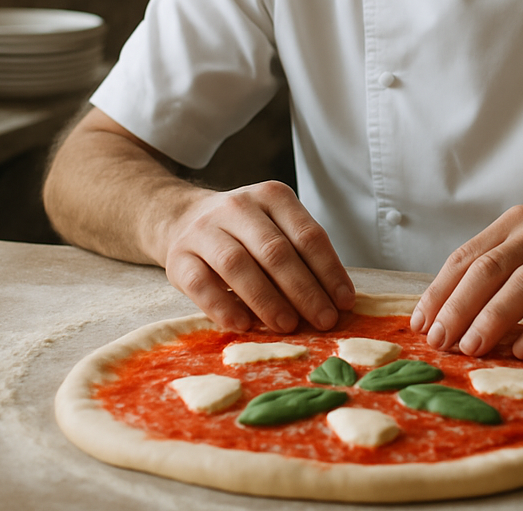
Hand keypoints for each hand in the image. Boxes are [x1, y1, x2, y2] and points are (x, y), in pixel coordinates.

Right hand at [160, 180, 355, 334]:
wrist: (183, 219)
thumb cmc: (245, 232)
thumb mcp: (277, 228)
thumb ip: (302, 256)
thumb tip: (335, 300)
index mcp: (272, 196)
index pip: (308, 234)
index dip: (329, 270)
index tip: (344, 302)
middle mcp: (239, 207)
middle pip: (275, 251)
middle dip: (304, 289)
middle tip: (323, 320)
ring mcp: (205, 230)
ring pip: (238, 265)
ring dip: (267, 299)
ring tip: (288, 325)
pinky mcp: (178, 257)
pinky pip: (201, 284)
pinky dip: (223, 306)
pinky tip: (243, 325)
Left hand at [410, 203, 522, 359]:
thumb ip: (493, 269)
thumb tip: (443, 313)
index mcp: (515, 223)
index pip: (468, 256)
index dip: (441, 291)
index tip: (421, 325)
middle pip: (491, 268)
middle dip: (459, 306)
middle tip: (440, 341)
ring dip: (495, 316)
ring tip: (472, 348)